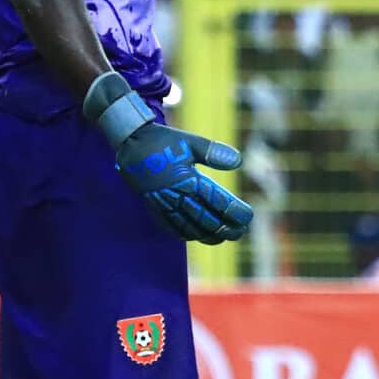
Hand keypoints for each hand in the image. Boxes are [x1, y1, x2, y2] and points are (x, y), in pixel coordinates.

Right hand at [114, 119, 253, 243]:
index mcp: (187, 181)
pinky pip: (168, 226)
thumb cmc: (162, 141)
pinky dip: (183, 233)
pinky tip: (194, 236)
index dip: (234, 211)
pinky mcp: (153, 205)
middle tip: (240, 232)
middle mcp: (175, 196)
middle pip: (205, 220)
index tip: (248, 216)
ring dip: (207, 235)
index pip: (216, 202)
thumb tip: (238, 162)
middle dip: (224, 228)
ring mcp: (163, 204)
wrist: (130, 143)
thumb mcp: (190, 141)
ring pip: (187, 227)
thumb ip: (213, 152)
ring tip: (222, 238)